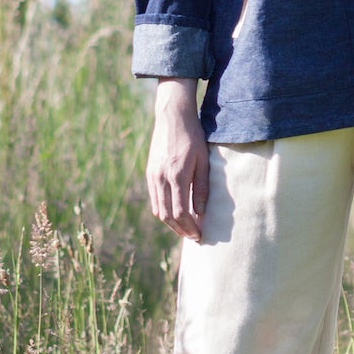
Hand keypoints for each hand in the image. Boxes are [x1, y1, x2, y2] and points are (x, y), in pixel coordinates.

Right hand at [147, 78, 209, 240]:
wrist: (172, 117)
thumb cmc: (193, 137)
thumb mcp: (204, 161)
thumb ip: (202, 188)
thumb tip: (201, 213)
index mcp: (177, 176)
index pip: (181, 212)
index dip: (190, 227)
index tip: (199, 235)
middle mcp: (161, 178)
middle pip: (167, 215)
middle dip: (181, 229)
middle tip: (193, 236)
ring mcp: (153, 176)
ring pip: (158, 210)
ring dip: (171, 223)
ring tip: (184, 228)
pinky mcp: (149, 173)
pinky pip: (154, 199)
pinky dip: (163, 211)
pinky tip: (174, 214)